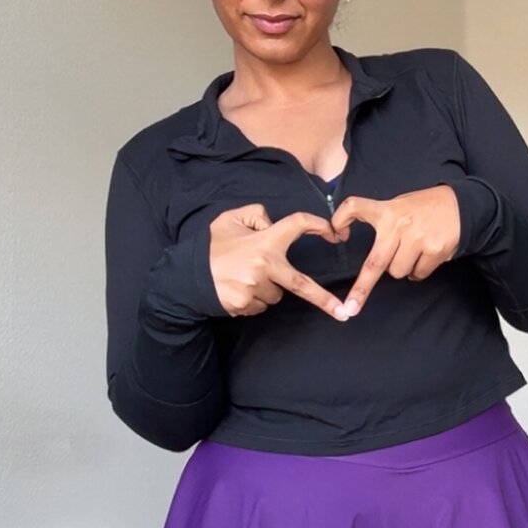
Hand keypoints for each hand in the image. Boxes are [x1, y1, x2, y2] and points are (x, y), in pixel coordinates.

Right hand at [209, 204, 350, 320]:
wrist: (185, 276)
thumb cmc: (211, 247)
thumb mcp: (230, 219)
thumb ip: (256, 215)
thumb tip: (273, 224)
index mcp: (264, 242)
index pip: (297, 225)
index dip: (317, 225)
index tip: (332, 233)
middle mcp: (264, 266)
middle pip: (302, 285)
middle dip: (324, 300)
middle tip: (342, 312)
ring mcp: (255, 288)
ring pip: (277, 293)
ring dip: (269, 287)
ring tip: (245, 277)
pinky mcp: (246, 304)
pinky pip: (261, 304)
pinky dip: (255, 298)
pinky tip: (238, 288)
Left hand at [329, 185, 460, 316]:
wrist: (462, 205)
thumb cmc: (425, 208)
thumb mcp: (399, 204)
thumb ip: (381, 218)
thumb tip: (356, 240)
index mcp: (386, 210)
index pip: (355, 207)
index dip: (341, 220)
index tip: (337, 235)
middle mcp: (399, 224)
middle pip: (374, 263)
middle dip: (361, 289)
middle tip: (351, 307)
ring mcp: (417, 238)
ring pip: (397, 272)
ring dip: (402, 268)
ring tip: (413, 251)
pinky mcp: (434, 249)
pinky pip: (417, 274)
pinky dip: (419, 270)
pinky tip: (426, 255)